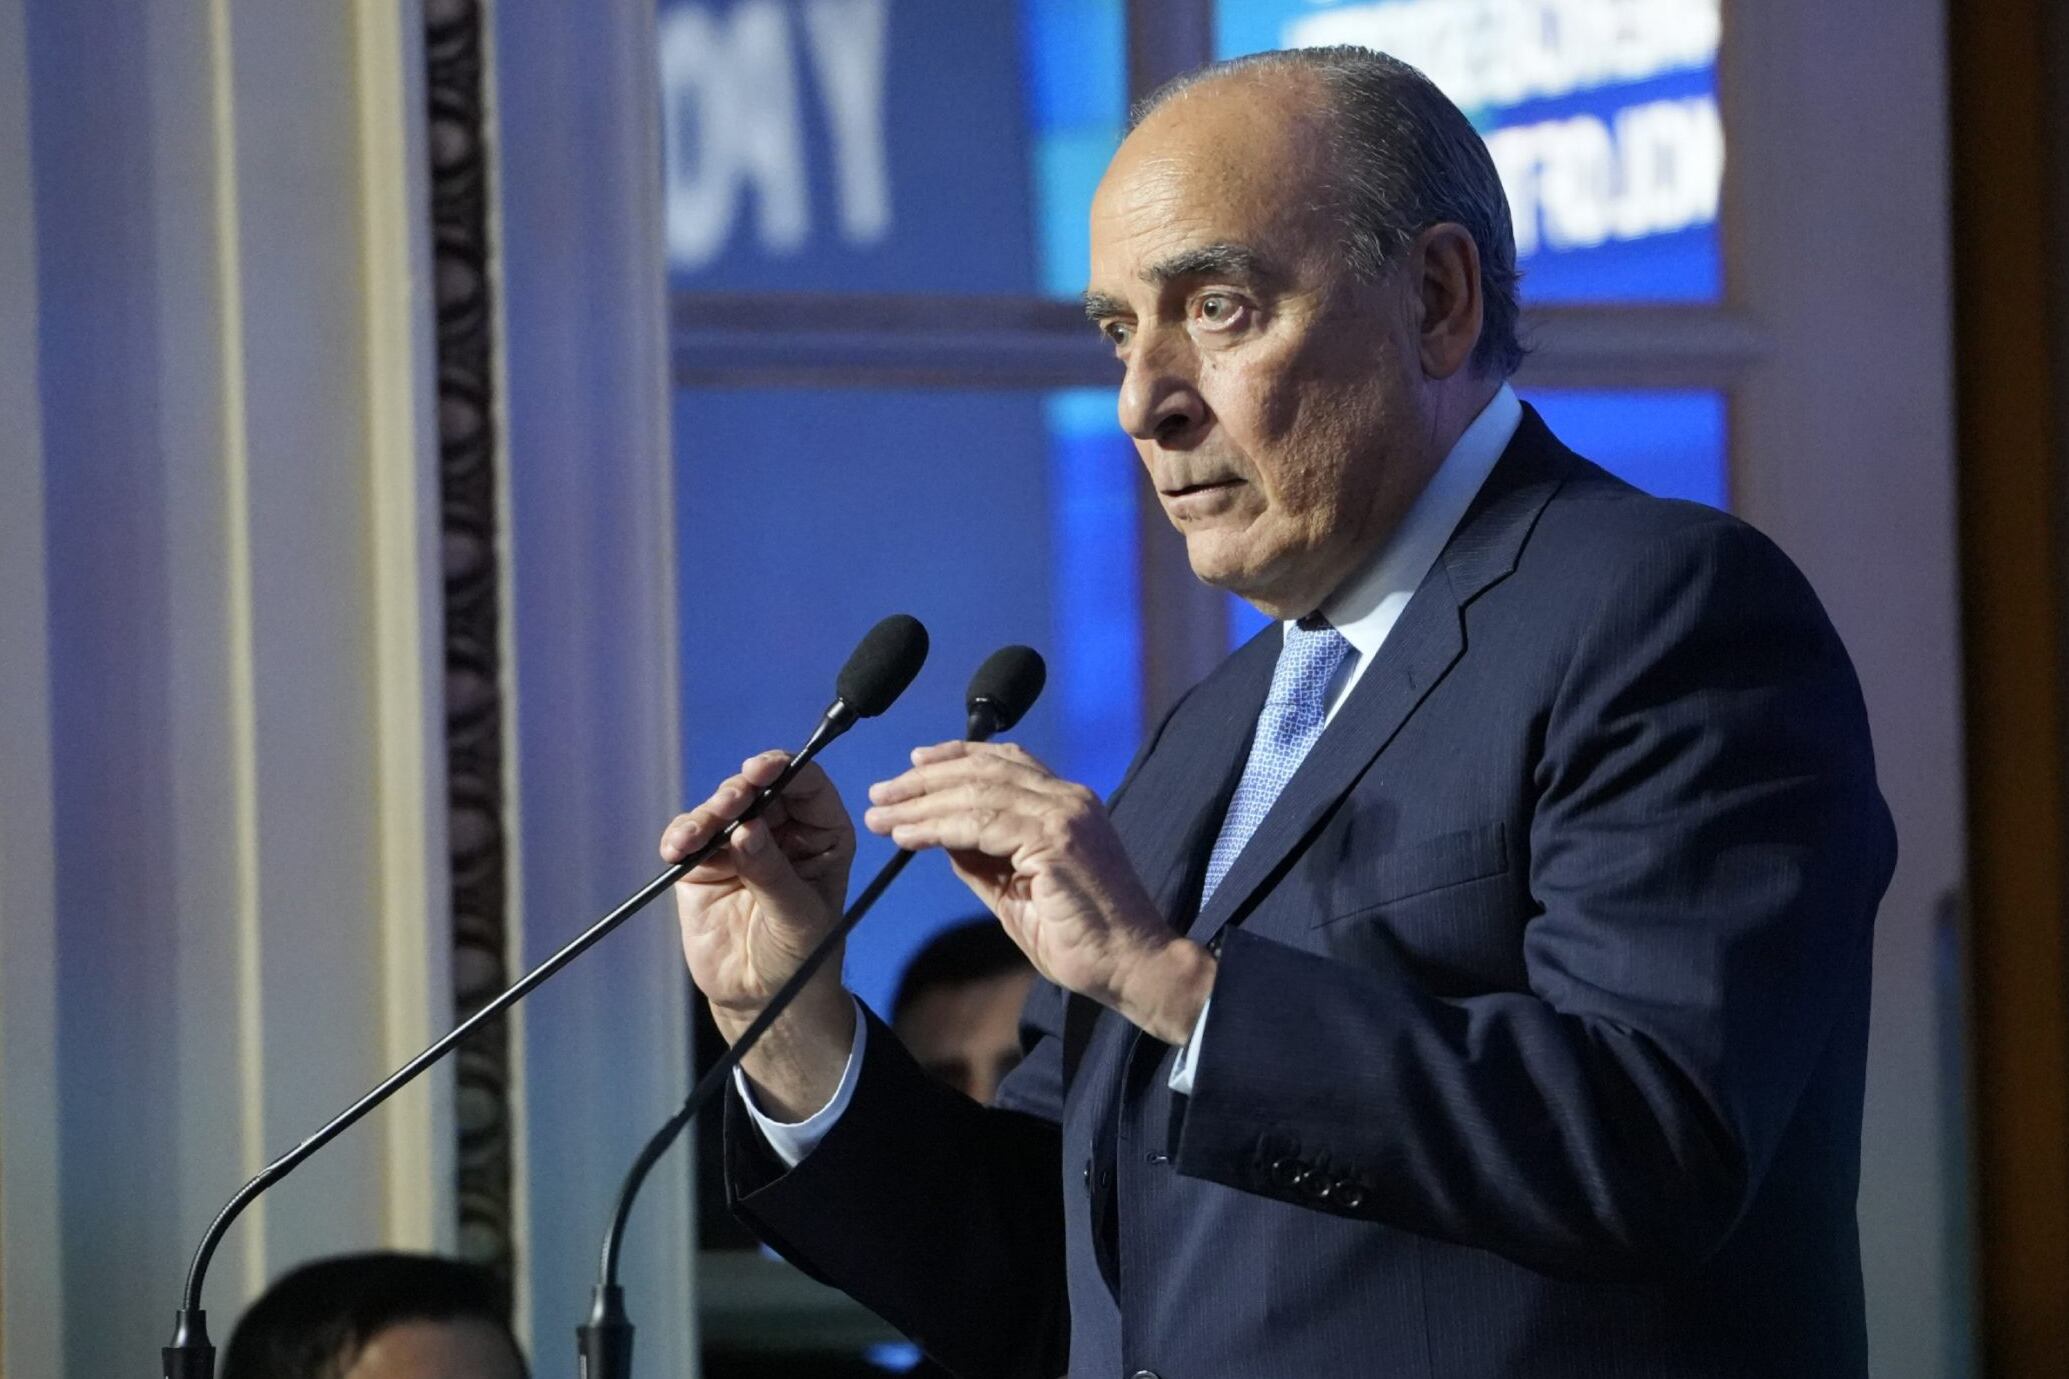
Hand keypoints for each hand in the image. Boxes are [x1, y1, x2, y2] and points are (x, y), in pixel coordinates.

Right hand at [663, 751, 856, 1115]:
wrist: (763, 999)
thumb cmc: (800, 958)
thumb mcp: (797, 917)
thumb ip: (772, 872)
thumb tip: (746, 827)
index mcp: (821, 834)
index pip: (807, 785)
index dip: (785, 769)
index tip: (761, 770)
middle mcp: (782, 830)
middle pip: (758, 788)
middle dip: (739, 791)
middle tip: (727, 806)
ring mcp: (740, 844)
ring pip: (720, 809)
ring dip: (706, 815)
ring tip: (695, 838)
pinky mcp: (704, 864)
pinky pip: (688, 837)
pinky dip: (680, 837)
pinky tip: (677, 850)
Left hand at [863, 741, 1215, 1043]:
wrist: (1134, 966)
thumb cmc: (1082, 938)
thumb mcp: (1018, 891)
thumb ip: (984, 860)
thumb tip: (942, 837)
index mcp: (1067, 803)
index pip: (1005, 761)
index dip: (957, 756)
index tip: (916, 763)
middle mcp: (1068, 799)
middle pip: (984, 769)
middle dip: (925, 779)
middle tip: (881, 792)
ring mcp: (1064, 816)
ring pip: (977, 792)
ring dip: (921, 802)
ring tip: (882, 814)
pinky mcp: (1055, 841)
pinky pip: (981, 824)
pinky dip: (938, 826)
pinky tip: (908, 835)